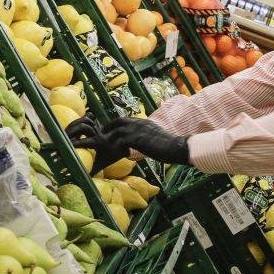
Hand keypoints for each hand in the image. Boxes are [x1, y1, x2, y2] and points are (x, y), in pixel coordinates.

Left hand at [66, 116, 188, 174]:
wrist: (176, 146)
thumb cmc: (168, 145)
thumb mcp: (154, 136)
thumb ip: (144, 136)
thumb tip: (138, 144)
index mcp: (142, 122)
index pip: (123, 120)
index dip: (113, 126)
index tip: (106, 133)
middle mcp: (138, 123)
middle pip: (117, 122)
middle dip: (106, 130)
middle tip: (97, 138)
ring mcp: (138, 129)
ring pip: (116, 132)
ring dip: (107, 139)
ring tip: (98, 147)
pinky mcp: (137, 138)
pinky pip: (121, 141)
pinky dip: (114, 147)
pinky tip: (110, 154)